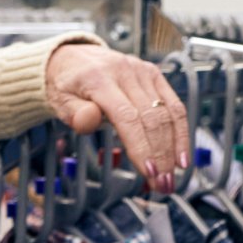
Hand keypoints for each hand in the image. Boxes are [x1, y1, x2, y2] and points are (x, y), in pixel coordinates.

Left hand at [44, 41, 189, 188]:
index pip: (127, 117)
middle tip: (162, 184)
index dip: (141, 146)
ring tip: (170, 178)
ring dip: (173, 149)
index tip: (149, 172)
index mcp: (100, 79)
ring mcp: (143, 72)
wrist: (75, 58)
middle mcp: (126, 72)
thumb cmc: (68, 83)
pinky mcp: (155, 75)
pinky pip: (175, 106)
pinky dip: (182, 133)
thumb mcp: (60, 99)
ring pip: (168, 113)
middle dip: (160, 155)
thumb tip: (88, 120)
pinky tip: (182, 155)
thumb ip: (74, 113)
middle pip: (152, 118)